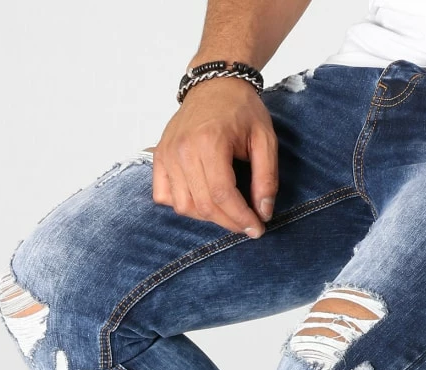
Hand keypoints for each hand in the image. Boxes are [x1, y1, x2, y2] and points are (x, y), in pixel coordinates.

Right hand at [151, 77, 278, 236]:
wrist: (214, 84)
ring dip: (208, 217)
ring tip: (228, 212)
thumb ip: (267, 178)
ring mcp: (167, 153)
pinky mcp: (159, 157)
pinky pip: (164, 196)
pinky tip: (203, 200)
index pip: (223, 195)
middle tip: (248, 225)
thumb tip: (263, 213)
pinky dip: (183, 205)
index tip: (257, 229)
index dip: (241, 218)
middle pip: (204, 205)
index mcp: (209, 142)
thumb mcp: (265, 140)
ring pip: (184, 206)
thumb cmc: (242, 110)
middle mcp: (182, 149)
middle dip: (229, 222)